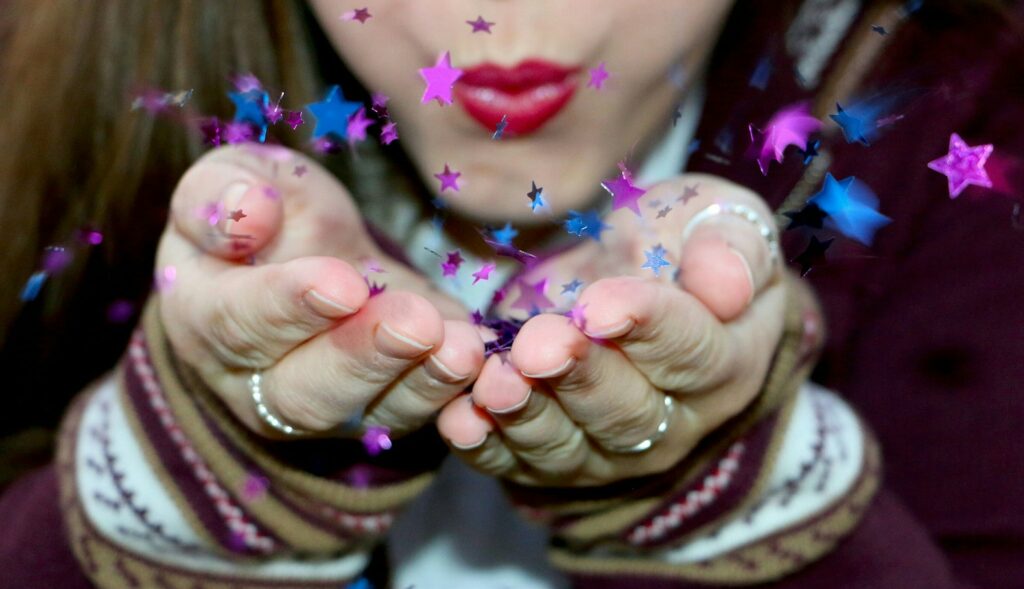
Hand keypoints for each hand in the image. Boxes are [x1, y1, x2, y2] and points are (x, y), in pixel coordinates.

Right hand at [156, 145, 483, 438]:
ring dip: (418, 384)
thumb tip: (249, 210)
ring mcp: (321, 405)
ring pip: (366, 415)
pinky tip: (485, 362)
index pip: (237, 323)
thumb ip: (221, 191)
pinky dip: (453, 392)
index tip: (343, 282)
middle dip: (364, 357)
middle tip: (416, 323)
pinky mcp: (380, 407)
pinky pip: (415, 414)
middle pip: (303, 391)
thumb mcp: (234, 177)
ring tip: (462, 349)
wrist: (315, 255)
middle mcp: (254, 381)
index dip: (288, 306)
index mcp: (203, 316)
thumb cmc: (267, 211)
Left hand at [436, 175, 788, 485]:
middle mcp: (672, 421)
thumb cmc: (682, 242)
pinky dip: (485, 446)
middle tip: (538, 345)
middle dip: (577, 377)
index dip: (644, 326)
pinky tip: (458, 420)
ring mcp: (609, 448)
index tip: (598, 305)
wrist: (630, 276)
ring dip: (526, 415)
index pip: (690, 351)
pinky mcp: (552, 456)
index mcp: (725, 362)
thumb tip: (726, 285)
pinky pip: (516, 461)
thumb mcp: (722, 219)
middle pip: (626, 411)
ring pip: (567, 444)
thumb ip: (735, 245)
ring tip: (494, 382)